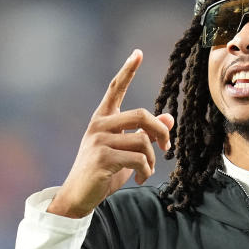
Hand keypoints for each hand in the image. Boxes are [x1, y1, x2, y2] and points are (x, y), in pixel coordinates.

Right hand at [47, 49, 174, 217]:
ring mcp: (99, 140)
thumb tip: (168, 117)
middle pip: (142, 114)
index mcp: (103, 119)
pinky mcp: (102, 157)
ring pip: (143, 141)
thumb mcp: (127, 150)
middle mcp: (99, 125)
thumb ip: (144, 133)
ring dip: (153, 160)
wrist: (80, 195)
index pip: (116, 88)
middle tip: (167, 148)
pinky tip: (140, 178)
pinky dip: (146, 171)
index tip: (137, 53)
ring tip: (147, 171)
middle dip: (161, 132)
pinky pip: (140, 159)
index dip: (128, 70)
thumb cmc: (104, 171)